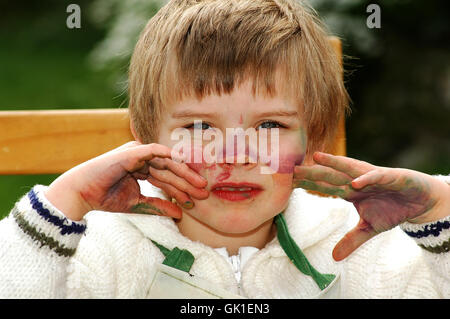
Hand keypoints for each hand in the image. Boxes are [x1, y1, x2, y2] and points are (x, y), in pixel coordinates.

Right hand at [45, 141, 207, 220]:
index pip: (167, 178)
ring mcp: (137, 153)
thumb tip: (180, 214)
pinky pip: (154, 150)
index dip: (182, 188)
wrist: (82, 194)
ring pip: (166, 162)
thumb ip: (158, 206)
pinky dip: (168, 154)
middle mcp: (142, 159)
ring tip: (199, 185)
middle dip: (187, 181)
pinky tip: (182, 160)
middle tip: (204, 192)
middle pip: (170, 170)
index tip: (196, 200)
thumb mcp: (138, 204)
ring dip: (183, 173)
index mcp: (142, 169)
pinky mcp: (132, 151)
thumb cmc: (106, 198)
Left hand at [294, 152, 449, 260]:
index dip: (307, 184)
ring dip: (334, 163)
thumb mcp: (369, 229)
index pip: (324, 187)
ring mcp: (372, 177)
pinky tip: (355, 182)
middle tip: (291, 168)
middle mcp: (357, 181)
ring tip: (317, 158)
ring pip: (350, 169)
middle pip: (331, 176)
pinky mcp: (391, 176)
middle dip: (312, 172)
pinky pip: (377, 177)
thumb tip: (334, 258)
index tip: (287, 182)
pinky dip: (367, 179)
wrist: (419, 200)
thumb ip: (351, 240)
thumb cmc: (391, 209)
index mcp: (349, 191)